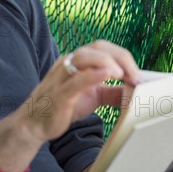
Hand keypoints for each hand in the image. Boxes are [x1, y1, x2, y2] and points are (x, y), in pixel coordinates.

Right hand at [16, 40, 139, 142]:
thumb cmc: (62, 106)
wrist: (35, 123)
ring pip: (84, 57)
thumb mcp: (93, 97)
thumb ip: (112, 92)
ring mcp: (62, 77)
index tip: (137, 74)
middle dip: (120, 57)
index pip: (103, 47)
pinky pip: (76, 80)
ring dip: (107, 62)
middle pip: (97, 47)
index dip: (123, 56)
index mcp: (77, 62)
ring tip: (123, 74)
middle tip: (136, 75)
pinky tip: (108, 75)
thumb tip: (134, 92)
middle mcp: (69, 63)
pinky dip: (93, 75)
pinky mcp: (59, 93)